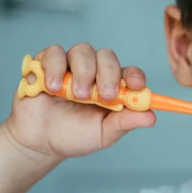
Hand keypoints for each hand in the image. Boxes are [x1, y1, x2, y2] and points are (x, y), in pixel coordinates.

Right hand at [5, 43, 155, 160]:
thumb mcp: (104, 134)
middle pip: (107, 56)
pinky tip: (53, 88)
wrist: (41, 142)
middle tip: (104, 95)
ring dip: (82, 72)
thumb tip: (151, 117)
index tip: (135, 86)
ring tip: (76, 96)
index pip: (130, 72)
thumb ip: (125, 123)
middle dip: (108, 73)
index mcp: (114, 86)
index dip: (135, 76)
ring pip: (82, 50)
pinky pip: (54, 52)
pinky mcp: (47, 64)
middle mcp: (95, 72)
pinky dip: (55, 68)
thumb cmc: (76, 135)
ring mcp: (71, 66)